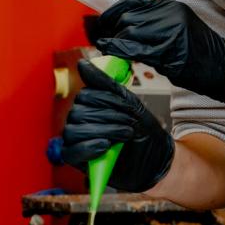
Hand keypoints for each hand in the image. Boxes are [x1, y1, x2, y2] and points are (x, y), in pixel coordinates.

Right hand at [58, 60, 173, 192]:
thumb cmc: (142, 132)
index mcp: (90, 105)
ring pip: (73, 130)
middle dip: (109, 117)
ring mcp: (77, 140)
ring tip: (124, 136)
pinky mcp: (77, 160)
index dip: (108, 101)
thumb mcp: (129, 103)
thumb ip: (105, 84)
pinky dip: (88, 147)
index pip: (85, 95)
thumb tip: (82, 64)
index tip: (129, 109)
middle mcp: (80, 121)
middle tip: (130, 124)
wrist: (155, 160)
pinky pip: (69, 151)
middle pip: (78, 112)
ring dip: (103, 131)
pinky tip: (106, 146)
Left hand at [92, 0, 224, 104]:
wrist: (224, 68)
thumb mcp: (178, 27)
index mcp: (171, 6)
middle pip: (127, 16)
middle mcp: (169, 14)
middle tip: (101, 38)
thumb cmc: (201, 52)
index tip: (103, 22)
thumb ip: (154, 24)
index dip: (113, 11)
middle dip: (110, 27)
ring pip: (128, 30)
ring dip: (113, 40)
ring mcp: (169, 31)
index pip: (132, 1)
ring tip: (105, 47)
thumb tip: (125, 28)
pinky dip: (118, 49)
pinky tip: (110, 51)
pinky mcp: (167, 51)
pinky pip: (134, 48)